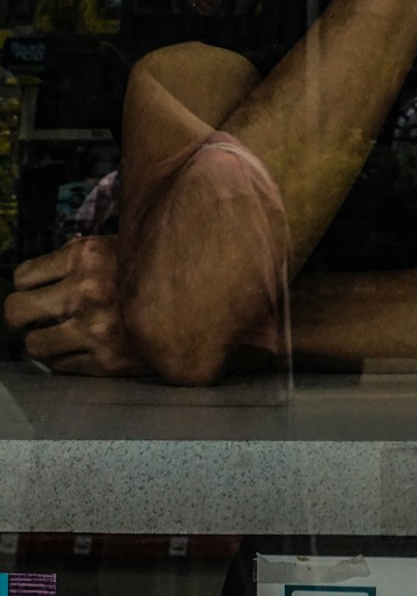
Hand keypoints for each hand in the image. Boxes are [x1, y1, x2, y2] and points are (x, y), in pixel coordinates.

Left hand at [3, 236, 149, 376]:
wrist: (201, 302)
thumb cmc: (157, 269)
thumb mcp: (119, 247)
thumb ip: (83, 255)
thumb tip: (51, 265)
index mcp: (84, 256)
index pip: (23, 276)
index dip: (25, 285)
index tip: (34, 290)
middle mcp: (82, 292)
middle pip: (16, 311)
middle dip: (21, 315)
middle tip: (34, 316)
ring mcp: (92, 330)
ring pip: (34, 345)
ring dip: (42, 341)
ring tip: (56, 337)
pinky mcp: (104, 361)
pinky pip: (62, 365)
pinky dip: (65, 359)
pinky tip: (81, 349)